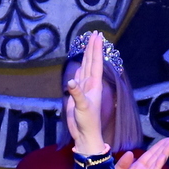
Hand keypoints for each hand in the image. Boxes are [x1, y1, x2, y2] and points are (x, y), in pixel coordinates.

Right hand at [64, 31, 108, 154]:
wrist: (84, 135)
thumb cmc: (87, 122)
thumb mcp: (82, 107)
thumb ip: (76, 94)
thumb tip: (71, 81)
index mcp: (94, 85)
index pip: (96, 62)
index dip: (96, 49)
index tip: (98, 36)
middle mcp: (90, 84)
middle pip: (92, 61)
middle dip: (93, 48)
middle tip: (95, 33)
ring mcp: (84, 89)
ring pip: (86, 67)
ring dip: (87, 56)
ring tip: (89, 44)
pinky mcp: (77, 95)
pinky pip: (79, 77)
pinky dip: (80, 69)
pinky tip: (81, 64)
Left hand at [113, 137, 168, 168]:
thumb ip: (122, 163)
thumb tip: (131, 153)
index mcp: (136, 168)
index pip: (150, 154)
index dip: (158, 146)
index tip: (167, 138)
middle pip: (156, 157)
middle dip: (165, 147)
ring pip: (157, 163)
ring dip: (165, 153)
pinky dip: (159, 164)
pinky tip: (164, 156)